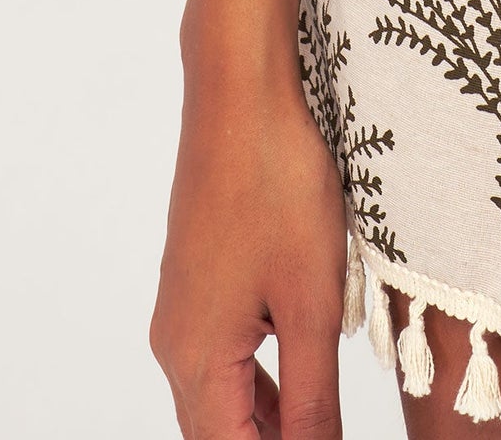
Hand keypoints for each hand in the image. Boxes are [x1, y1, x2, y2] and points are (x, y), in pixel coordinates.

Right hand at [150, 53, 347, 437]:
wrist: (240, 95)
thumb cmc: (277, 186)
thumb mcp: (310, 304)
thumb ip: (313, 400)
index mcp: (198, 360)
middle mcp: (176, 343)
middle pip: (217, 435)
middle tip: (323, 439)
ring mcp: (183, 308)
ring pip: (218, 399)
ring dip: (264, 427)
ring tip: (317, 431)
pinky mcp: (198, 280)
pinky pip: (223, 357)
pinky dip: (258, 386)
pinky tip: (297, 385)